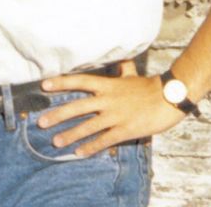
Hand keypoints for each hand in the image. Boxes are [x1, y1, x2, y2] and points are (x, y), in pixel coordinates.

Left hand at [38, 63, 186, 157]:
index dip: (61, 82)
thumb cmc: (150, 86)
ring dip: (70, 135)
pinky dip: (91, 147)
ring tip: (55, 142)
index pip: (79, 81)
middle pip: (77, 107)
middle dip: (58, 115)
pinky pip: (104, 140)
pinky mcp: (125, 130)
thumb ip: (120, 68)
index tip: (43, 85)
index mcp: (107, 85)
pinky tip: (78, 153)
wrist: (171, 98)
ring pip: (88, 127)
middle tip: (40, 122)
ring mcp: (116, 116)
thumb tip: (117, 56)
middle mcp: (107, 100)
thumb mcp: (131, 74)